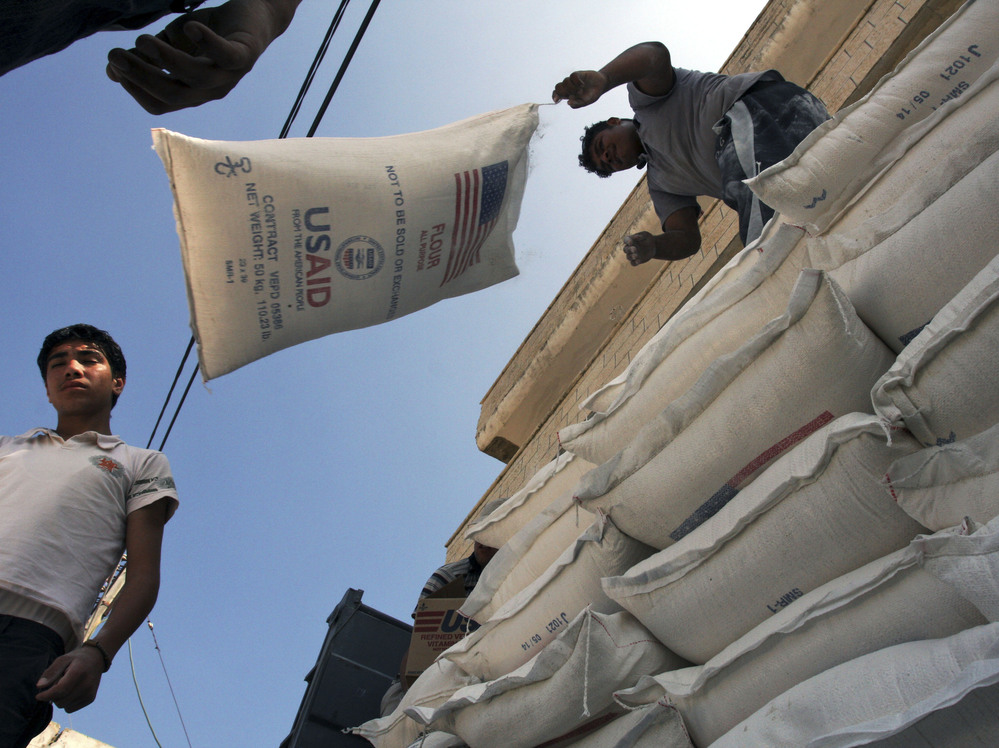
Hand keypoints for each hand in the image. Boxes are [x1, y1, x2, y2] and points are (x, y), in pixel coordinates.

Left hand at [35, 646, 104, 712]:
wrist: (96, 659)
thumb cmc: (75, 660)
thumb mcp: (62, 660)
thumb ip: (50, 672)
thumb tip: (39, 686)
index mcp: (78, 673)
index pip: (60, 690)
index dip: (46, 695)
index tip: (38, 696)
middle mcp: (86, 685)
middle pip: (60, 701)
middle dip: (53, 695)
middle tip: (58, 683)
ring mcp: (89, 693)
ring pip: (64, 706)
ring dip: (60, 699)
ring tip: (66, 686)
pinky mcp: (90, 699)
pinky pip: (70, 709)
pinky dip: (67, 702)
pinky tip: (71, 691)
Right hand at [106, 0, 292, 113]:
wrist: (252, 15)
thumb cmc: (208, 32)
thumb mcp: (171, 43)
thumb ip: (146, 56)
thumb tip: (112, 69)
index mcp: (192, 91)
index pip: (160, 103)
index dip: (135, 88)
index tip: (114, 65)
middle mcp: (210, 89)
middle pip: (174, 95)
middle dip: (142, 77)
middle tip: (116, 55)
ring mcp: (228, 74)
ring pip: (196, 79)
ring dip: (167, 61)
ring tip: (144, 40)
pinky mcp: (244, 54)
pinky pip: (227, 55)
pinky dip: (208, 43)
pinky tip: (190, 29)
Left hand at [552, 70, 607, 107]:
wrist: (602, 85)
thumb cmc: (592, 94)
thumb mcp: (585, 102)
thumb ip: (577, 104)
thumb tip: (568, 103)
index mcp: (568, 94)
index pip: (557, 93)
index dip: (555, 96)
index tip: (556, 100)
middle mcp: (569, 86)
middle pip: (558, 87)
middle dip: (562, 92)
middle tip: (572, 94)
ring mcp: (573, 80)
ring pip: (565, 82)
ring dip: (572, 88)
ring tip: (581, 90)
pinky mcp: (578, 74)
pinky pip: (572, 76)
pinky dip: (577, 82)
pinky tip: (582, 84)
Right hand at [622, 232, 656, 265]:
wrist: (653, 246)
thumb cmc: (648, 239)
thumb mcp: (646, 235)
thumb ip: (641, 236)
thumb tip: (636, 237)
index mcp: (630, 240)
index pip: (626, 240)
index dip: (627, 241)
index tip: (631, 242)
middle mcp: (629, 248)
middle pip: (626, 249)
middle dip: (629, 250)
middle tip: (635, 249)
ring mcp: (632, 255)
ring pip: (628, 257)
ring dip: (631, 256)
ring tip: (636, 256)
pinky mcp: (636, 260)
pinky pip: (633, 263)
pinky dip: (635, 263)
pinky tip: (639, 261)